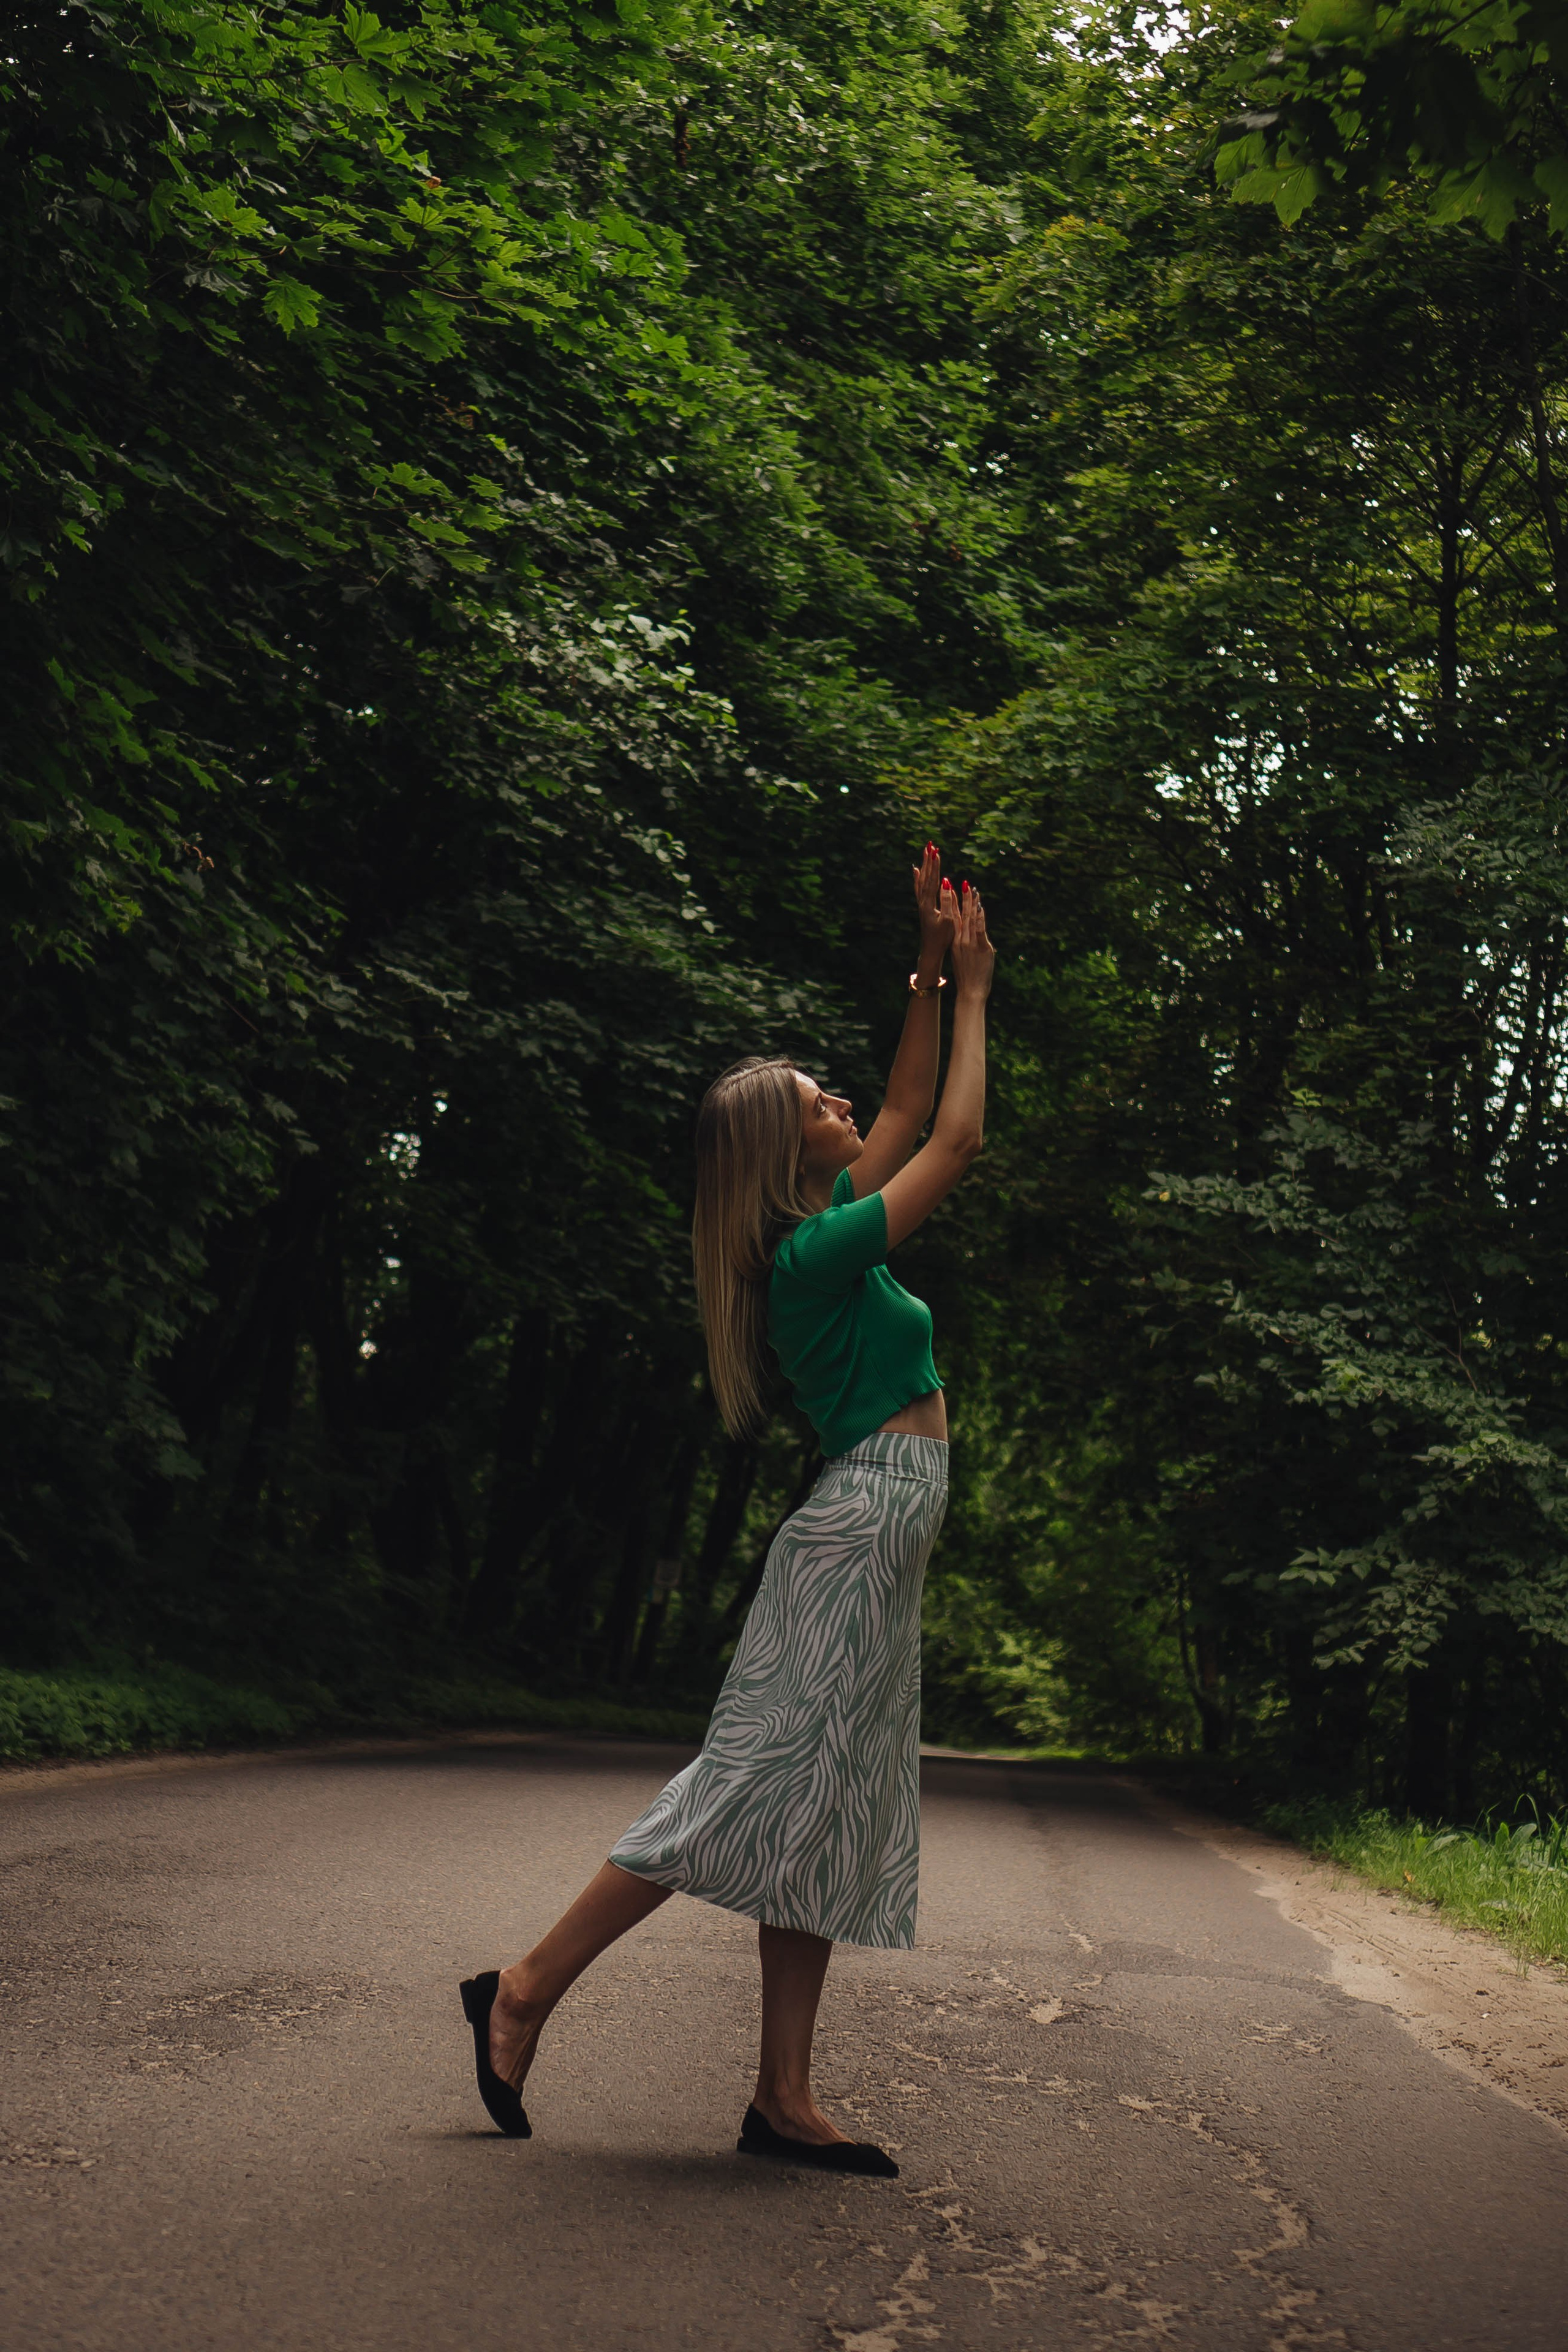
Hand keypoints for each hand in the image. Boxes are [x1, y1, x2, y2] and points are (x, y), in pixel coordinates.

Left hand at [911, 842, 957, 976]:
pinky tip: (917, 871)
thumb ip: (947, 902)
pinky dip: (918, 878)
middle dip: (929, 861)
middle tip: (930, 845)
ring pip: (921, 881)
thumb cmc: (942, 939)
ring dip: (925, 866)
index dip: (935, 866)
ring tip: (925, 852)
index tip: (937, 852)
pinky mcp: (923, 908)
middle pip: (925, 877)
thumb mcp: (948, 921)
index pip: (932, 881)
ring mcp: (922, 905)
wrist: (931, 951)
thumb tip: (946, 883)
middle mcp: (922, 902)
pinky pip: (919, 888)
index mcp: (929, 905)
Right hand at [951, 880, 994, 999]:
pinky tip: (980, 905)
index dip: (952, 904)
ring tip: (971, 888)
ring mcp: (969, 942)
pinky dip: (980, 915)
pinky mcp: (980, 946)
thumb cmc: (967, 978)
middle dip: (961, 898)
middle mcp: (960, 940)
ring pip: (969, 918)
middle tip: (961, 883)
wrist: (970, 991)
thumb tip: (966, 941)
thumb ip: (964, 947)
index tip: (951, 890)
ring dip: (971, 902)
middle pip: (960, 915)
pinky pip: (979, 928)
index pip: (953, 919)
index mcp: (955, 942)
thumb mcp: (962, 959)